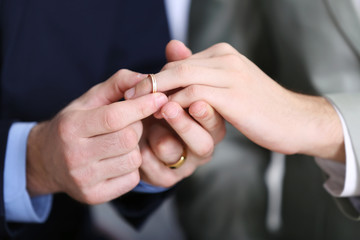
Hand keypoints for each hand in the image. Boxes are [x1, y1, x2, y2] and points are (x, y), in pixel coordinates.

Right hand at [26, 70, 167, 203]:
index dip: (141, 106)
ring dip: (135, 148)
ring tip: (121, 143)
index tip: (160, 97)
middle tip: (130, 124)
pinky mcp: (94, 195)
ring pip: (133, 159)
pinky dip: (132, 167)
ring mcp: (84, 179)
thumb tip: (147, 79)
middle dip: (137, 127)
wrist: (46, 161)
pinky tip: (118, 160)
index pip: (113, 117)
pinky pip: (132, 179)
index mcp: (71, 127)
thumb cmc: (74, 124)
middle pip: (128, 139)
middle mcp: (74, 155)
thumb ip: (117, 84)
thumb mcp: (89, 99)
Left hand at [126, 41, 344, 162]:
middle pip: (175, 65)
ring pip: (181, 77)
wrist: (294, 120)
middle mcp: (225, 59)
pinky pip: (194, 95)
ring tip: (139, 108)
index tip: (138, 92)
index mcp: (222, 54)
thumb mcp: (228, 86)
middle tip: (128, 97)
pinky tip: (164, 115)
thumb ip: (201, 72)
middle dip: (148, 82)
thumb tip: (173, 51)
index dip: (156, 77)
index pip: (179, 61)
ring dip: (157, 93)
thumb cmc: (259, 107)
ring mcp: (230, 75)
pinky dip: (175, 104)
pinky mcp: (233, 96)